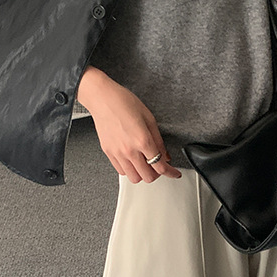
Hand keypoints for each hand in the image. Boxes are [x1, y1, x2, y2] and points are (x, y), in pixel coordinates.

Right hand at [77, 67, 181, 182]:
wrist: (102, 99)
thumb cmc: (124, 103)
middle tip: (159, 166)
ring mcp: (117, 153)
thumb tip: (165, 156)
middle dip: (157, 174)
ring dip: (142, 174)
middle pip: (147, 177)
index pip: (160, 166)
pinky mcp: (108, 153)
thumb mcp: (149, 119)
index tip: (174, 173)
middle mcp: (129, 150)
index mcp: (142, 140)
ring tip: (145, 164)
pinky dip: (130, 170)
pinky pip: (121, 171)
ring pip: (134, 178)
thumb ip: (158, 141)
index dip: (171, 173)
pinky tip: (133, 161)